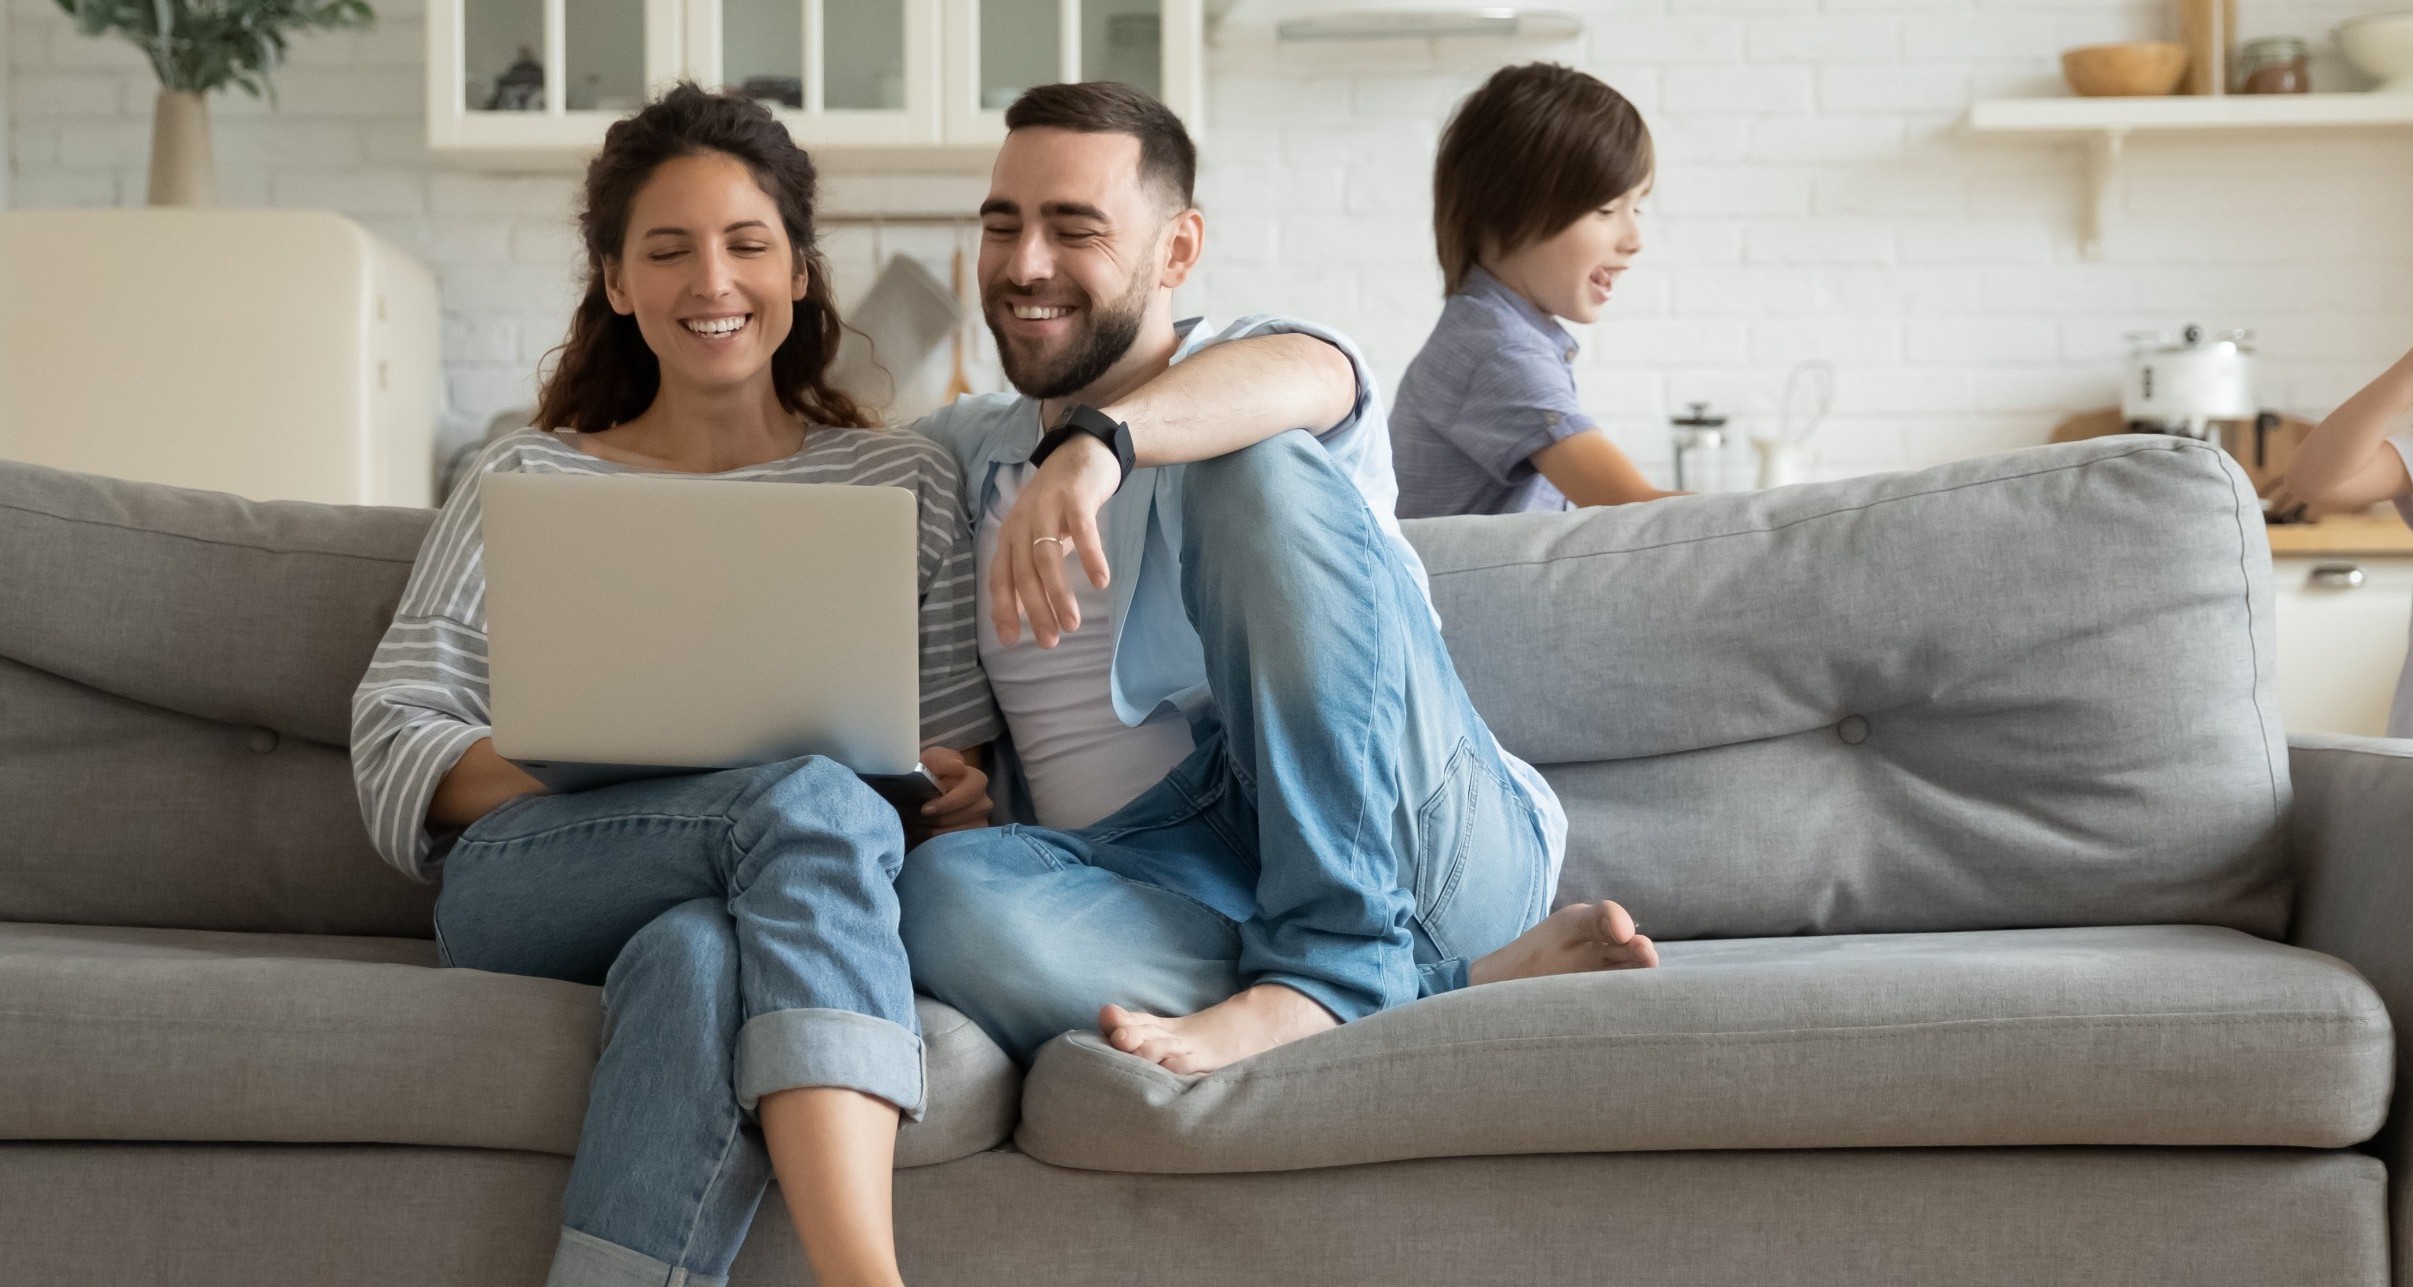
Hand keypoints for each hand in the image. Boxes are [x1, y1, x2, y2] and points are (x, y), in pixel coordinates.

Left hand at [915, 745, 991, 835]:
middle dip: (934, 820)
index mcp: (977, 781)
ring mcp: (980, 824)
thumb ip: (940, 759)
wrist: (916, 798)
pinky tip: (924, 834)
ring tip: (916, 825)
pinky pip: (953, 846)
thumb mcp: (928, 761)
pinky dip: (935, 842)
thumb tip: (959, 767)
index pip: (968, 795)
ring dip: (931, 831)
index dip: (946, 804)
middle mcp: (984, 803)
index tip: (925, 810)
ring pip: (955, 834)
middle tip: (913, 818)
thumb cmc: (924, 776)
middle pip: (960, 818)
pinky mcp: (972, 841)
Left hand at [993, 433, 1120, 647]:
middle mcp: (1022, 522)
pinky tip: (1101, 582)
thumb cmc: (1059, 501)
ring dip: (1058, 594)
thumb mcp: (1038, 535)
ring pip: (1047, 557)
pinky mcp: (1075, 498)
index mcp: (1011, 534)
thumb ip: (1028, 569)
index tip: (1011, 641)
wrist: (1082, 450)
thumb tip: (1019, 611)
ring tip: (1072, 623)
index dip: (1003, 609)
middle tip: (1050, 641)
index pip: (1000, 577)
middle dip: (1035, 611)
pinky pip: (1081, 531)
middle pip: (1024, 573)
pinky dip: (1090, 557)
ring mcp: (1047, 508)